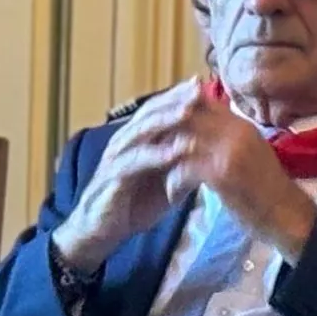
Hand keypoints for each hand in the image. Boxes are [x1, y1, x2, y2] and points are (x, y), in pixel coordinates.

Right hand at [49, 87, 198, 275]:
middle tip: (198, 89)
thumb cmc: (133, 203)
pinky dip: (154, 156)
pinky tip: (174, 152)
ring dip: (165, 121)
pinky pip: (134, 163)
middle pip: (150, 113)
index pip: (158, 109)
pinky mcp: (112, 178)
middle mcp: (125, 142)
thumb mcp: (167, 183)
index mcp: (137, 139)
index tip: (205, 85)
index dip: (180, 97)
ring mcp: (117, 158)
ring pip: (141, 132)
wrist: (101, 230)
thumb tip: (215, 155)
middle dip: (175, 100)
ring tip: (188, 111)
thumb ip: (185, 166)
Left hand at [150, 89, 316, 259]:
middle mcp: (236, 131)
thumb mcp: (250, 153)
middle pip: (187, 116)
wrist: (289, 218)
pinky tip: (172, 195)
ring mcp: (229, 151)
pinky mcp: (222, 174)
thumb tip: (201, 129)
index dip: (176, 111)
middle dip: (164, 132)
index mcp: (241, 124)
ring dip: (165, 159)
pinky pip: (184, 168)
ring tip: (158, 174)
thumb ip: (228, 137)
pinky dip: (174, 182)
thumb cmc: (268, 190)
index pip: (201, 101)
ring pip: (182, 140)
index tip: (161, 128)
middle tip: (150, 149)